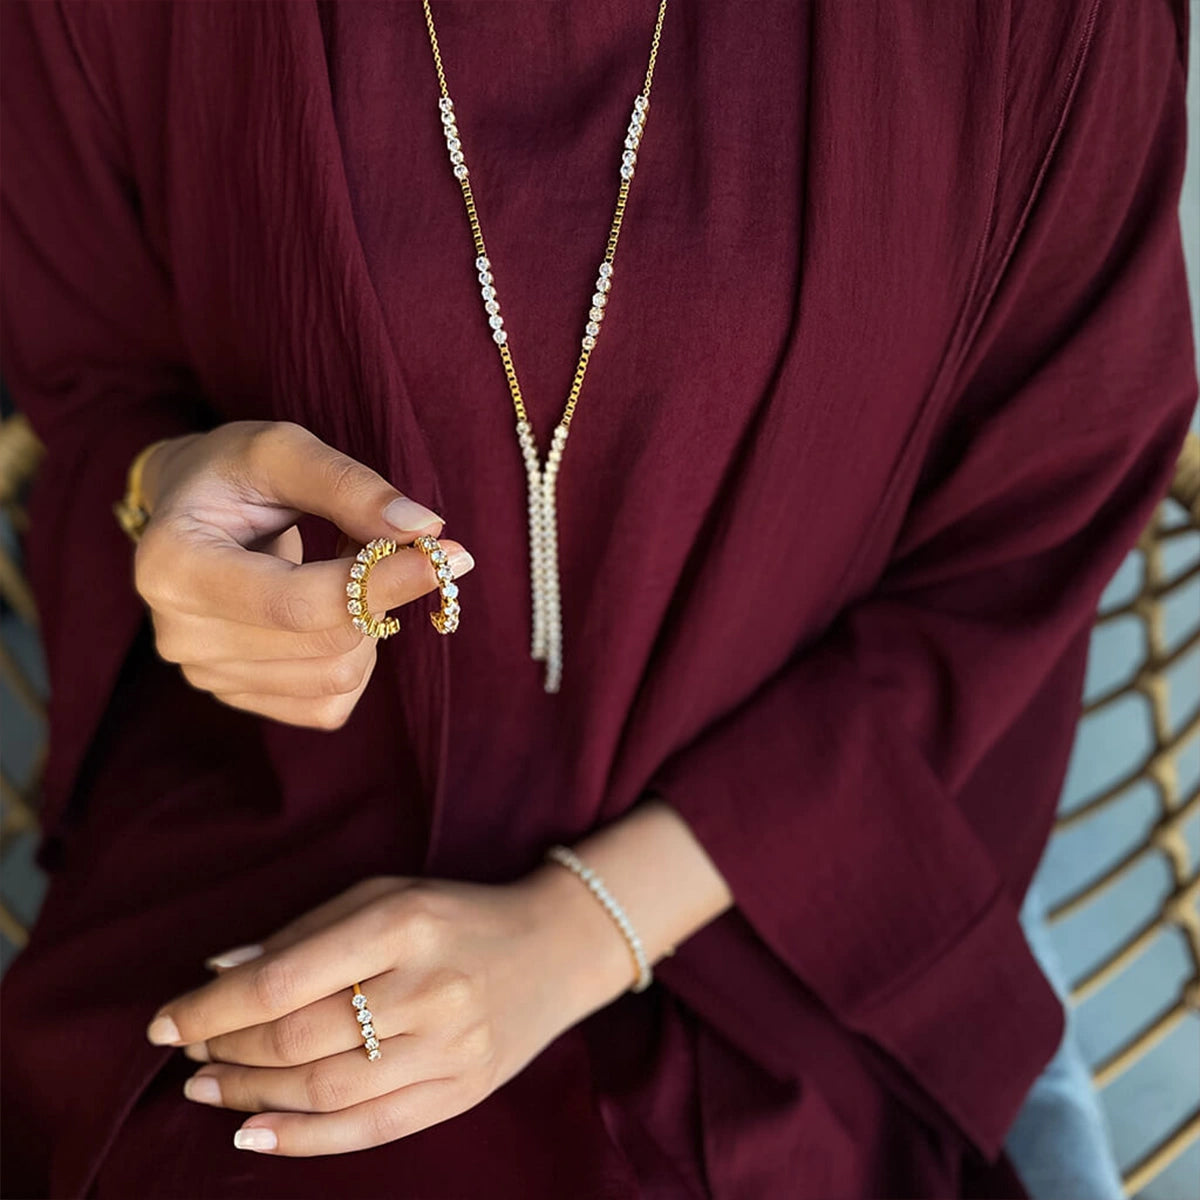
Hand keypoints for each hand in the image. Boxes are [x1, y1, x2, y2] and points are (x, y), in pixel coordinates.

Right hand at [131, 420, 473, 728]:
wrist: (188, 515)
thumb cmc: (232, 473)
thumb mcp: (281, 450)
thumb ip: (349, 486)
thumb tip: (423, 530)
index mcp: (173, 567)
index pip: (297, 603)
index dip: (380, 584)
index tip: (445, 554)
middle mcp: (180, 635)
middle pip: (327, 643)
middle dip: (380, 592)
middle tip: (382, 541)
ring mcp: (207, 676)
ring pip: (338, 676)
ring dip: (371, 621)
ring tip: (343, 566)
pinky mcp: (240, 699)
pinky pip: (331, 703)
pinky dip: (356, 655)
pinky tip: (333, 610)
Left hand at [145, 868, 634, 1155]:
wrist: (555, 946)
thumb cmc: (457, 913)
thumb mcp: (386, 895)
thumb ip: (306, 932)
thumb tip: (219, 973)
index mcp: (404, 924)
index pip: (285, 979)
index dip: (212, 1009)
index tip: (165, 1020)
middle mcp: (429, 989)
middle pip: (298, 1039)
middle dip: (225, 1051)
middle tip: (189, 1051)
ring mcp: (450, 1048)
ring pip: (325, 1090)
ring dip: (250, 1096)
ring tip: (207, 1088)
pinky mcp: (461, 1091)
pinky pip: (369, 1129)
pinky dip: (302, 1139)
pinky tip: (254, 1133)